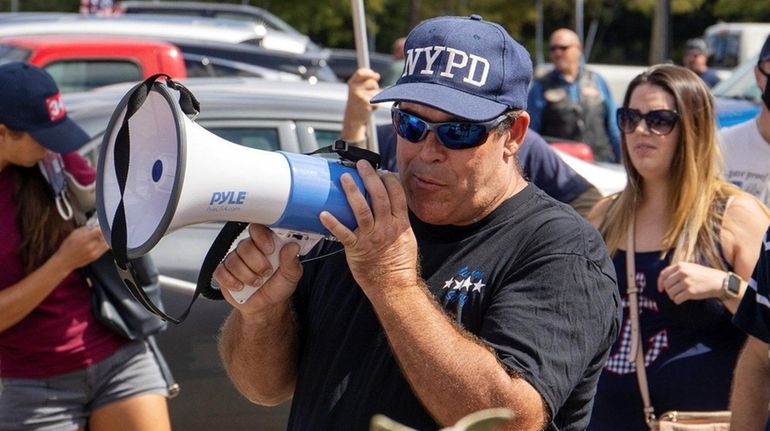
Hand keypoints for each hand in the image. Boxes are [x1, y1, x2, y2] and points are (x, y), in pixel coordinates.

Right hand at [52, 225, 108, 270]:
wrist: (65, 261)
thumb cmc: (67, 247)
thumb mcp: (74, 234)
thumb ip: (85, 228)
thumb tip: (94, 224)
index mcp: (85, 238)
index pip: (100, 230)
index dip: (102, 226)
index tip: (102, 224)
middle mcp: (91, 246)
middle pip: (105, 236)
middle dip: (105, 231)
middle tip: (102, 229)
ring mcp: (95, 252)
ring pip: (107, 242)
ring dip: (106, 237)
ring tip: (102, 235)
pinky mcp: (96, 257)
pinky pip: (106, 249)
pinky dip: (106, 243)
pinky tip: (102, 241)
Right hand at [213, 224, 302, 314]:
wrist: (266, 305)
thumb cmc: (278, 286)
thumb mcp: (291, 275)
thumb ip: (291, 260)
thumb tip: (293, 246)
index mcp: (266, 243)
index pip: (258, 229)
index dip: (262, 238)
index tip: (270, 250)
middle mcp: (249, 249)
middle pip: (245, 246)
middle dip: (257, 263)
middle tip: (266, 273)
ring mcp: (234, 259)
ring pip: (233, 261)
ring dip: (247, 275)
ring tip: (257, 282)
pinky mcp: (223, 272)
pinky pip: (221, 272)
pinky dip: (231, 281)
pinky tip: (241, 286)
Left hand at [319, 160, 417, 299]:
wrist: (393, 287)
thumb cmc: (398, 265)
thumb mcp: (406, 239)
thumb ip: (397, 221)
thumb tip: (391, 206)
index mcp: (400, 224)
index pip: (397, 195)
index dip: (389, 180)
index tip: (382, 171)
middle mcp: (386, 228)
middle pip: (379, 197)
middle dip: (370, 178)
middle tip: (361, 165)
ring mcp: (371, 238)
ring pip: (362, 211)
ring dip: (352, 193)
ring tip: (344, 178)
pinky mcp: (357, 249)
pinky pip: (343, 234)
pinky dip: (333, 223)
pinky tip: (323, 213)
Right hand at [341, 68, 380, 141]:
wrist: (352, 119)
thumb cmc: (357, 103)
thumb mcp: (357, 90)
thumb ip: (366, 81)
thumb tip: (377, 75)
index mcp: (351, 83)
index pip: (361, 72)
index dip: (369, 73)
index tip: (375, 76)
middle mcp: (354, 89)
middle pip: (372, 82)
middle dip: (374, 88)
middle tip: (368, 95)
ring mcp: (360, 96)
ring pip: (376, 92)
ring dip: (375, 97)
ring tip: (367, 103)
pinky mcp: (367, 103)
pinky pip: (378, 100)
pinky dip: (376, 105)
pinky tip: (369, 108)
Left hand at [657, 262, 725, 303]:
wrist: (718, 281)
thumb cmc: (703, 275)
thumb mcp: (690, 267)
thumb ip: (677, 271)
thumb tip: (663, 280)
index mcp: (680, 265)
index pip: (663, 274)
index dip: (659, 283)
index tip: (660, 289)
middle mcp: (682, 272)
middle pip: (666, 285)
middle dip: (669, 291)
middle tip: (674, 293)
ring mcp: (686, 282)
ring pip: (670, 293)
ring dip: (673, 296)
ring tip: (679, 296)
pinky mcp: (690, 292)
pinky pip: (677, 299)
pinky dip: (677, 301)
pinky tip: (682, 299)